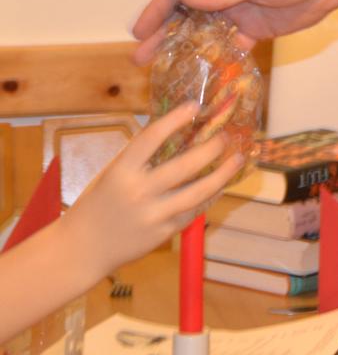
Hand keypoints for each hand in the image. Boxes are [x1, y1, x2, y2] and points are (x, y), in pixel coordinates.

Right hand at [56, 104, 242, 281]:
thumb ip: (140, 156)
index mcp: (121, 171)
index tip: (194, 106)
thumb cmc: (99, 203)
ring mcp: (153, 214)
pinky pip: (194, 211)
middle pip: (185, 165)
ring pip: (198, 191)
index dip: (174, 119)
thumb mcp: (112, 174)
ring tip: (237, 159)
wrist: (83, 248)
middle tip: (225, 136)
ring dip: (223, 174)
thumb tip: (176, 129)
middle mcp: (138, 192)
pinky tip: (220, 185)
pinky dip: (210, 196)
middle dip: (211, 148)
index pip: (151, 138)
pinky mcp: (163, 233)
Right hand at [131, 0, 337, 64]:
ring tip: (160, 67)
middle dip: (163, 34)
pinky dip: (215, 59)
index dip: (158, 9)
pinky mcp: (255, 28)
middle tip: (139, 56)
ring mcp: (238, 10)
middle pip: (186, 14)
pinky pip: (229, 46)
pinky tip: (198, 74)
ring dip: (183, 48)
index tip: (139, 30)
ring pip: (203, 32)